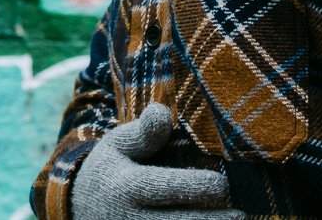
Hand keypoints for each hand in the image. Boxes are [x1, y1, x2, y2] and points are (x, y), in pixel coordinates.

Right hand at [70, 102, 245, 217]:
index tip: (222, 184)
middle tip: (240, 215)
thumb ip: (143, 133)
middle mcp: (130, 219)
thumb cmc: (111, 171)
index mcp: (125, 186)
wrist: (82, 211)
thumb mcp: (117, 145)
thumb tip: (163, 112)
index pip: (162, 187)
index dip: (193, 187)